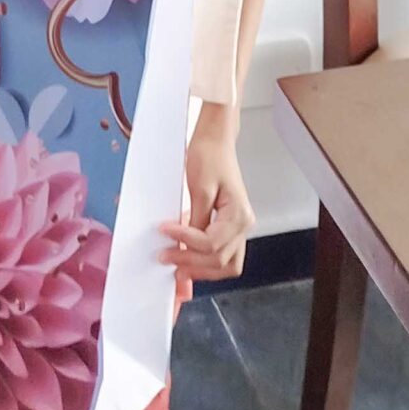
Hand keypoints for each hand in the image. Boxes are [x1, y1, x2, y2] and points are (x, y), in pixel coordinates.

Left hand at [160, 106, 254, 283]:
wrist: (215, 141)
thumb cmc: (210, 156)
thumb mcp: (200, 188)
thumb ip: (196, 221)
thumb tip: (185, 245)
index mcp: (239, 215)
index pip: (211, 244)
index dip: (186, 242)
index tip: (165, 233)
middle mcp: (244, 225)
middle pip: (219, 260)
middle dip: (191, 262)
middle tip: (166, 257)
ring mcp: (239, 228)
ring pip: (225, 263)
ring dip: (200, 268)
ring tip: (177, 265)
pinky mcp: (229, 226)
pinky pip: (222, 253)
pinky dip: (205, 260)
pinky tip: (187, 255)